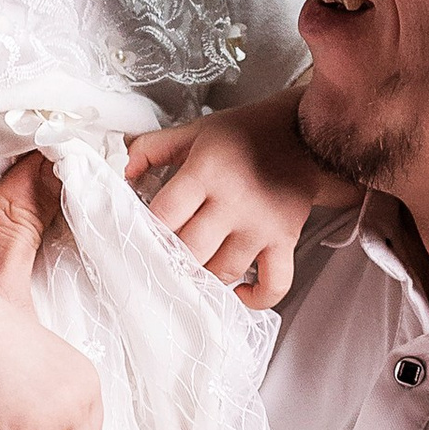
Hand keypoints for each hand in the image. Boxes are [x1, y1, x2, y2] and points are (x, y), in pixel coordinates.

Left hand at [124, 88, 350, 309]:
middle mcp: (235, 201)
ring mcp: (262, 225)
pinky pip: (274, 284)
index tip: (141, 234)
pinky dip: (255, 297)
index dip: (147, 229)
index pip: (165, 215)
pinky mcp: (286, 240)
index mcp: (207, 171)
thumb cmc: (247, 135)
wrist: (305, 135)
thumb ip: (153, 148)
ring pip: (223, 272)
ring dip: (204, 277)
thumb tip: (123, 171)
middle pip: (189, 250)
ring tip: (194, 269)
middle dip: (171, 257)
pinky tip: (238, 292)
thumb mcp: (196, 131)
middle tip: (162, 258)